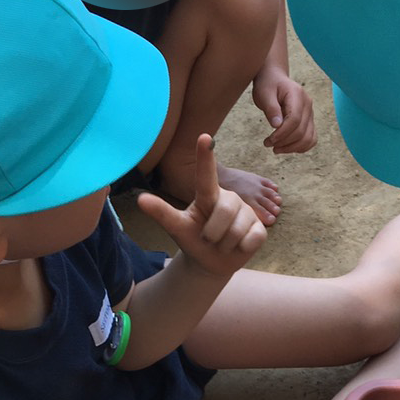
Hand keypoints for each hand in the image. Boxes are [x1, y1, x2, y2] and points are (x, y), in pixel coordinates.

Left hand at [137, 135, 266, 278]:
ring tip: (222, 243)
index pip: (206, 175)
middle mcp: (229, 199)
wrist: (210, 262)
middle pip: (224, 211)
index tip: (204, 137)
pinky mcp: (260, 229)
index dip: (205, 157)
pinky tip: (238, 246)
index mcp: (208, 195)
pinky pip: (252, 238)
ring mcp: (247, 212)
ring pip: (237, 229)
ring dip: (225, 244)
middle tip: (208, 238)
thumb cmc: (193, 239)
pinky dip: (241, 248)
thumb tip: (140, 199)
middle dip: (212, 232)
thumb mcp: (176, 227)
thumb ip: (161, 212)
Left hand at [252, 68, 316, 153]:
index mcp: (297, 95)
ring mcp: (310, 114)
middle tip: (267, 144)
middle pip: (301, 131)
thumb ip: (271, 108)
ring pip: (308, 138)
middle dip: (283, 142)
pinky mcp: (309, 122)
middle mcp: (308, 105)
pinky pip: (311, 139)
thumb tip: (277, 125)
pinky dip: (300, 147)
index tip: (269, 140)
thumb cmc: (268, 85)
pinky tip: (287, 148)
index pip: (294, 119)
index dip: (282, 133)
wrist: (275, 79)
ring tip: (275, 148)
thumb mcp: (264, 94)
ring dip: (291, 148)